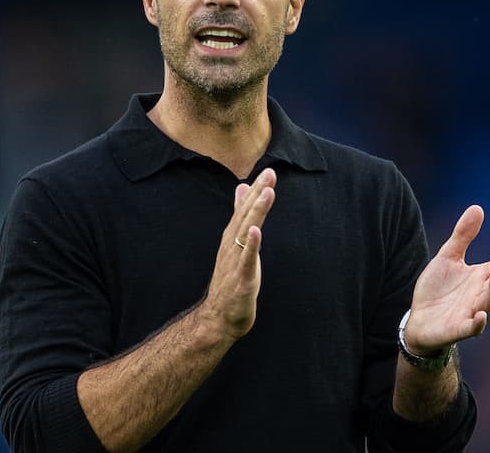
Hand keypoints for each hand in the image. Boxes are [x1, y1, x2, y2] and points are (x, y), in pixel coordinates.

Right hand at [197, 168, 275, 342]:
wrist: (219, 317)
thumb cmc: (230, 281)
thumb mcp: (237, 244)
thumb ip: (240, 216)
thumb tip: (243, 188)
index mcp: (232, 237)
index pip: (245, 209)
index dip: (256, 190)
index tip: (268, 172)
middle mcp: (231, 245)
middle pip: (246, 215)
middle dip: (258, 194)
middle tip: (270, 174)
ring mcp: (235, 261)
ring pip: (246, 232)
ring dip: (256, 212)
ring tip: (266, 193)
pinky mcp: (241, 278)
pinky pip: (246, 259)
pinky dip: (251, 244)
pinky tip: (256, 230)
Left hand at [404, 205, 489, 353]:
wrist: (418, 319)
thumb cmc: (437, 288)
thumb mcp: (447, 257)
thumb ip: (463, 236)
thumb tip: (478, 207)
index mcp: (481, 277)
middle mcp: (480, 294)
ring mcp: (471, 312)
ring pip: (489, 302)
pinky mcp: (457, 328)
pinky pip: (472, 328)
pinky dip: (478, 323)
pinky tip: (481, 315)